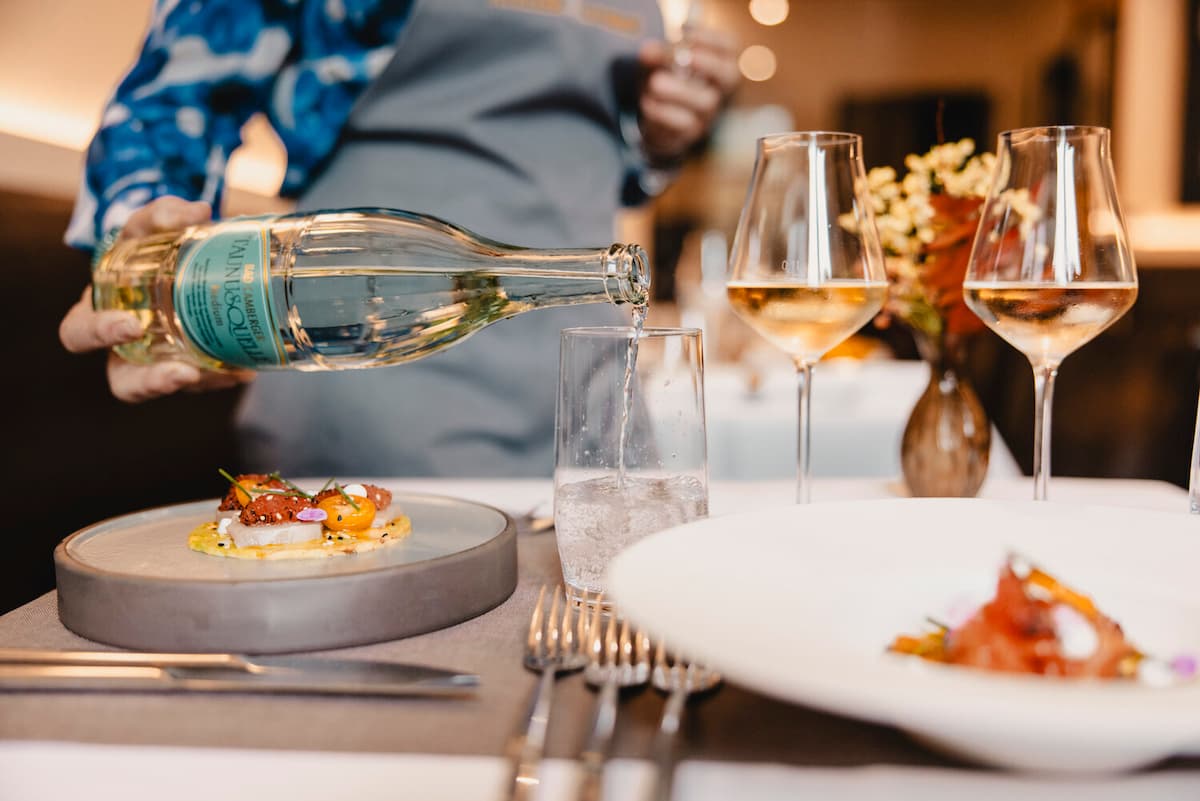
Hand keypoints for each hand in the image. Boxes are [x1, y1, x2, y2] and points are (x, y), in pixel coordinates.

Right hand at [59, 196, 253, 402]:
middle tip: (184, 372)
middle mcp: (125, 348)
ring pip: (175, 388)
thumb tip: (199, 212)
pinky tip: (245, 367)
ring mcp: (160, 363)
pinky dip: (225, 375)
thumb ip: (165, 214)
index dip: (98, 334)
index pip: (78, 335)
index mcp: (99, 313)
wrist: (184, 259)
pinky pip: (207, 381)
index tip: (131, 326)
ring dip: (201, 384)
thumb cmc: (151, 246)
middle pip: (125, 383)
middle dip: (151, 383)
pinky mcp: (193, 368)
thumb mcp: (152, 225)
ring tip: (229, 372)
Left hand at [637, 26, 739, 163]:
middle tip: (686, 56)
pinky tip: (647, 102)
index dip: (711, 38)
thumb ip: (655, 55)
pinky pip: (684, 123)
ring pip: (707, 102)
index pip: (729, 47)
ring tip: (655, 83)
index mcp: (716, 65)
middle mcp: (718, 89)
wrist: (656, 121)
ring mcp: (707, 112)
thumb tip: (647, 51)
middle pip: (730, 75)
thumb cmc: (665, 83)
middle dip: (709, 63)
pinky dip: (664, 111)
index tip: (682, 29)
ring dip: (680, 89)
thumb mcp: (658, 64)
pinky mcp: (691, 132)